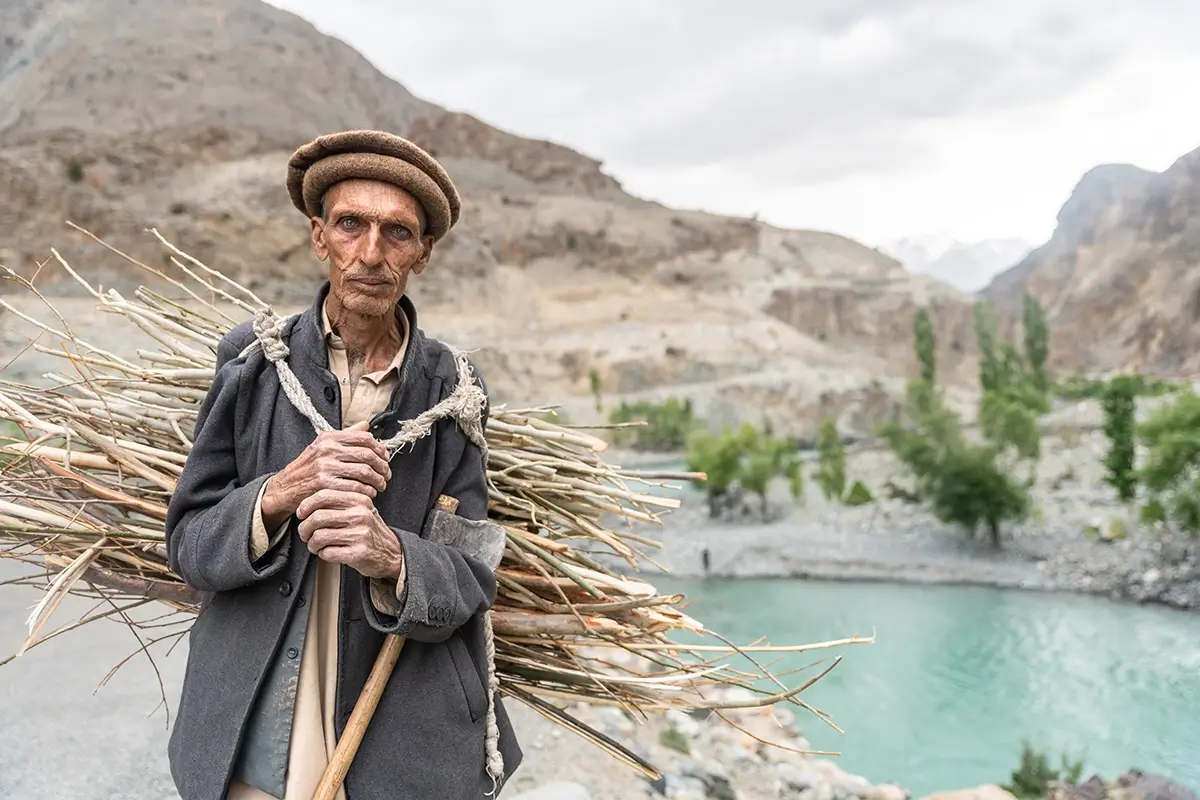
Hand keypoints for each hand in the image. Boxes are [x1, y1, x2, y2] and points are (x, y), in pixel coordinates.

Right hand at [261, 421, 390, 525]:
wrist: (286, 487)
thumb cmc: (309, 467)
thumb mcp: (323, 445)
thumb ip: (346, 435)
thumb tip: (366, 425)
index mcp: (329, 437)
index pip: (364, 438)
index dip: (380, 449)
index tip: (386, 458)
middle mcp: (327, 448)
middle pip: (367, 455)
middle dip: (382, 467)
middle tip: (387, 475)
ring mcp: (325, 466)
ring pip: (364, 472)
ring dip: (377, 481)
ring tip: (380, 486)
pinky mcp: (324, 483)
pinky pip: (354, 487)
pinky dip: (366, 491)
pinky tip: (368, 494)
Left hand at [296, 489, 402, 578]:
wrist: (390, 552)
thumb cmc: (368, 530)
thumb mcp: (359, 509)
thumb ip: (338, 502)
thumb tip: (305, 504)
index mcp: (359, 499)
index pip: (324, 495)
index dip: (306, 505)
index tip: (301, 514)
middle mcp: (360, 514)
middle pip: (317, 517)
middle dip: (305, 528)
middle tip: (305, 534)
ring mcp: (360, 534)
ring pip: (319, 536)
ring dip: (312, 544)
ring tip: (316, 545)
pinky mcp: (359, 553)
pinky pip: (328, 553)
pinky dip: (323, 555)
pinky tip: (329, 553)